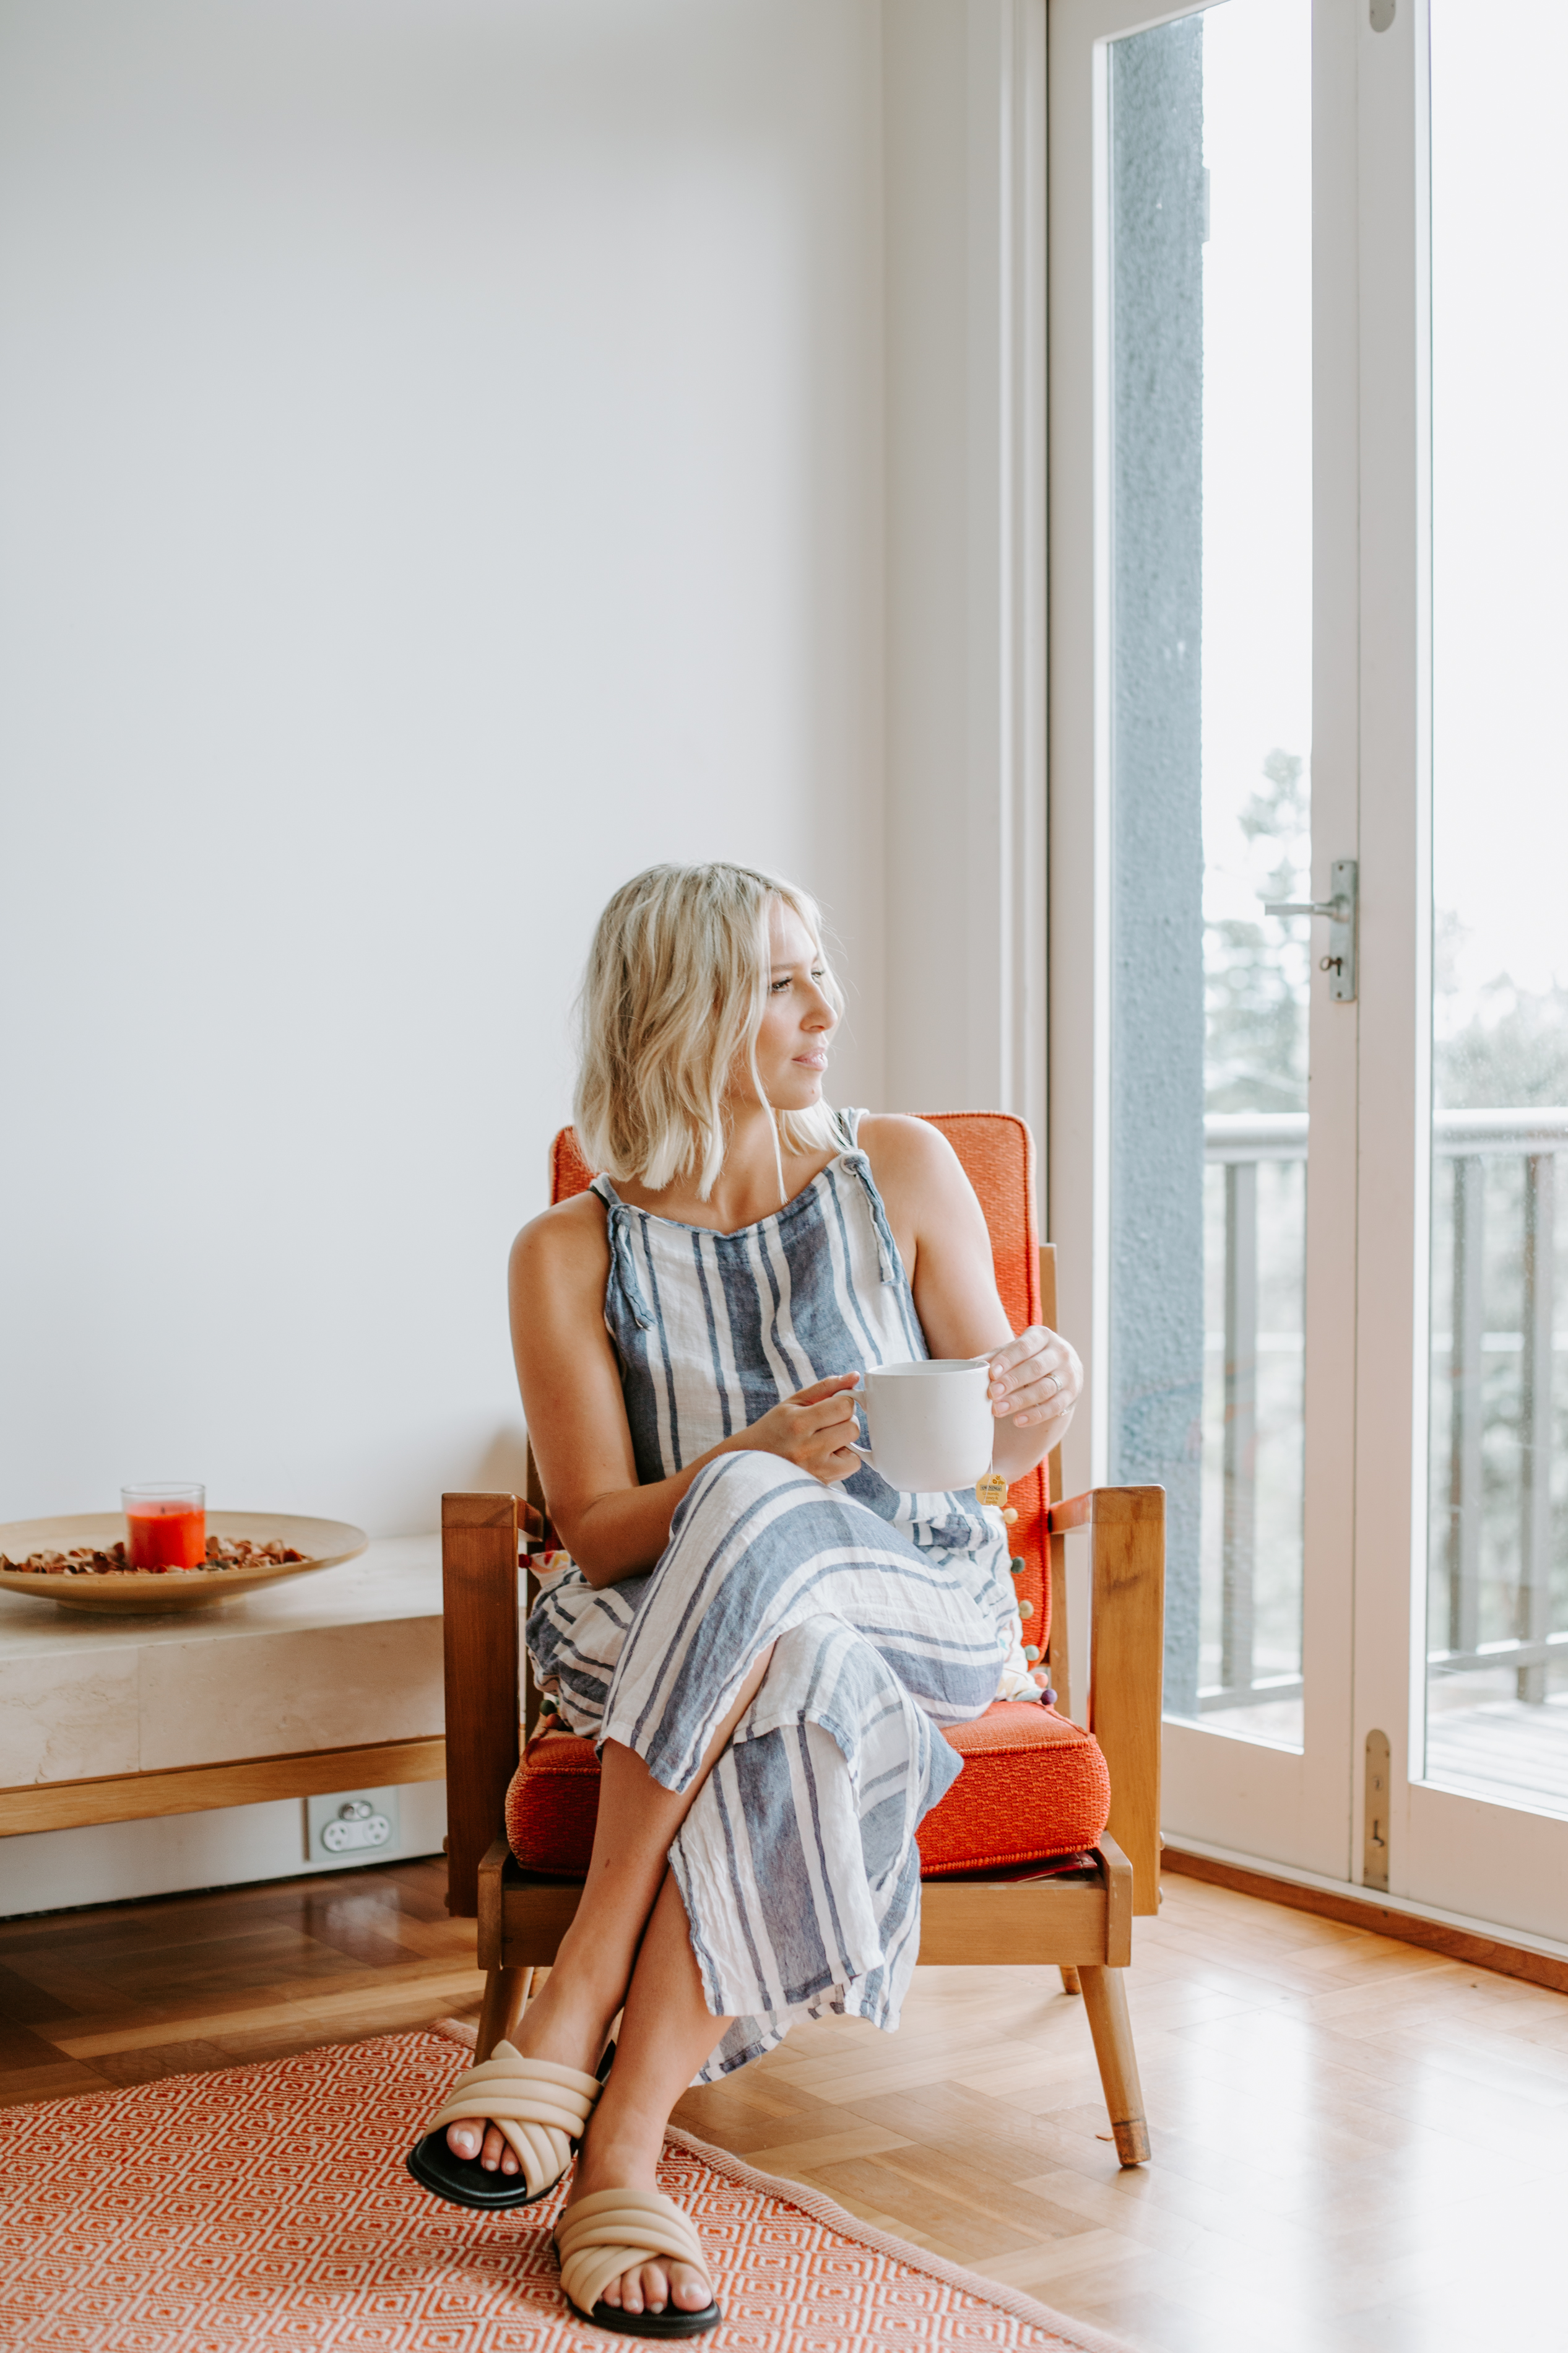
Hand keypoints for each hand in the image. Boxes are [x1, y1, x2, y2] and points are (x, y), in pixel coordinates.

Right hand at [733, 1373, 862, 1482]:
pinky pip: (851, 1467)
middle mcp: (807, 1448)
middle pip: (852, 1427)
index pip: (843, 1407)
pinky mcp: (821, 1482)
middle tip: (827, 1424)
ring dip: (845, 1442)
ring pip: (855, 1450)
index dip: (843, 1403)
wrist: (751, 1464)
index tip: (833, 1405)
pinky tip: (827, 1457)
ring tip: (825, 1441)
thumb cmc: (774, 1429)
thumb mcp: (794, 1402)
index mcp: (798, 1423)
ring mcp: (815, 1469)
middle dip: (844, 1422)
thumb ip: (826, 1387)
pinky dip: (844, 1460)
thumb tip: (854, 1376)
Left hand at [986, 1326, 1080, 1429]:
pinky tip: (1017, 1420)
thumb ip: (994, 1358)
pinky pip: (1054, 1407)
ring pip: (1045, 1388)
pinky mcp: (1072, 1394)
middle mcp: (1060, 1352)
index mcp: (1042, 1336)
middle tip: (992, 1394)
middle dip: (1012, 1381)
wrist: (1062, 1367)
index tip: (992, 1372)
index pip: (1024, 1347)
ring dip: (1020, 1401)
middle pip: (1035, 1368)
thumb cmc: (1030, 1357)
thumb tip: (967, 1366)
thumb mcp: (1014, 1352)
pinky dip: (1035, 1415)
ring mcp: (1069, 1374)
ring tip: (998, 1410)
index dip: (1008, 1359)